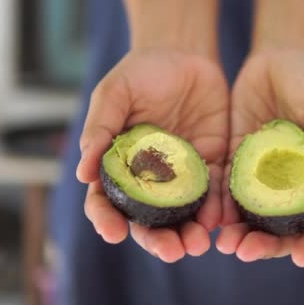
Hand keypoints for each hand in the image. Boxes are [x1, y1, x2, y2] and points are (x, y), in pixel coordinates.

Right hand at [77, 49, 228, 262]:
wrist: (184, 53)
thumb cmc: (140, 72)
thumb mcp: (114, 93)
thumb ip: (100, 129)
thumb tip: (82, 172)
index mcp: (119, 166)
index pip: (107, 201)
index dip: (107, 220)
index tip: (113, 232)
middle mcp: (151, 178)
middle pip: (149, 219)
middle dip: (157, 239)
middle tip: (170, 251)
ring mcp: (184, 174)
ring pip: (184, 214)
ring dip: (190, 233)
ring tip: (197, 245)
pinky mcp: (213, 163)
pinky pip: (216, 191)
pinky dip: (217, 208)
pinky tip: (220, 220)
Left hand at [216, 49, 303, 266]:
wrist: (281, 53)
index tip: (302, 256)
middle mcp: (295, 183)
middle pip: (287, 228)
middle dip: (270, 246)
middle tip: (248, 252)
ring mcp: (265, 174)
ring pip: (256, 217)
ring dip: (243, 234)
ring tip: (226, 245)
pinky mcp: (239, 160)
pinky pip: (230, 190)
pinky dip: (222, 207)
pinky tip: (211, 219)